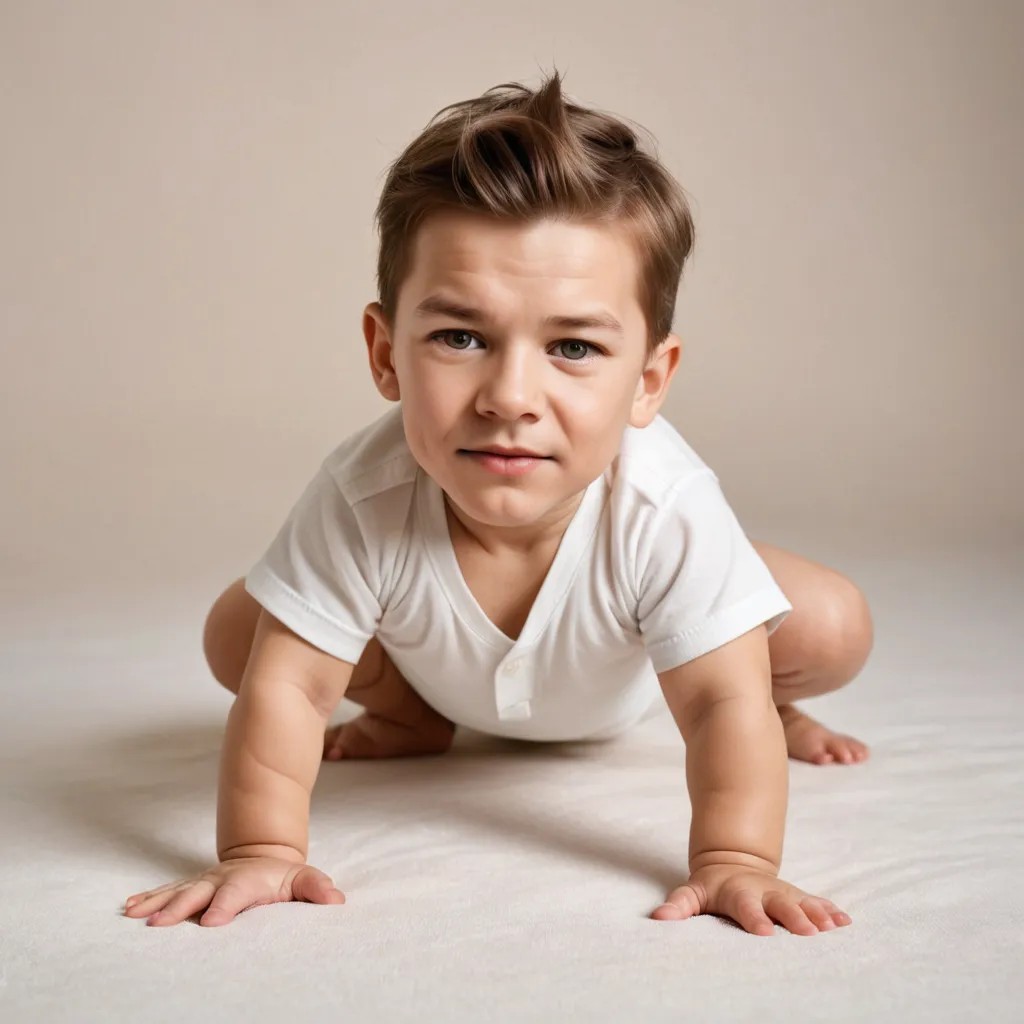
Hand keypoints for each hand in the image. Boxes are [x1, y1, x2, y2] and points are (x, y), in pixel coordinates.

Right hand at [123, 856, 344, 926]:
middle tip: (158, 925)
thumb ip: (316, 888)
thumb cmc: (283, 878)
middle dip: (178, 907)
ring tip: (134, 915)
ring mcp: (204, 881)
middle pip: (198, 892)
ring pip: (177, 891)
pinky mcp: (192, 886)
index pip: (236, 893)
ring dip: (155, 902)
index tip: (210, 923)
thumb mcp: (303, 881)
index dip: (225, 906)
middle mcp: (221, 879)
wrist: (263, 856)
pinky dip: (148, 897)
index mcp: (248, 880)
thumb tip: (336, 899)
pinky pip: (166, 891)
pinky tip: (128, 907)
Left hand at [651, 864, 850, 935]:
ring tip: (834, 927)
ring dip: (818, 914)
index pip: (745, 907)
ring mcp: (782, 893)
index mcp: (738, 893)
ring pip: (802, 902)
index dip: (754, 918)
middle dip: (795, 917)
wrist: (733, 861)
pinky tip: (846, 922)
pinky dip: (831, 911)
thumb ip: (678, 906)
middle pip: (780, 904)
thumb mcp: (692, 893)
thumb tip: (658, 920)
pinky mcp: (797, 896)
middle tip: (809, 933)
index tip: (764, 933)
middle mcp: (764, 892)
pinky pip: (816, 902)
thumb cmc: (711, 887)